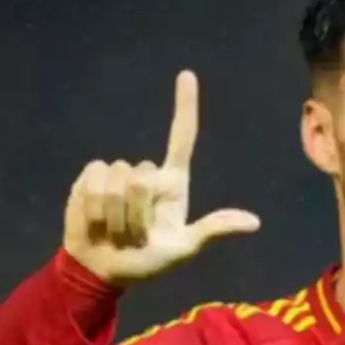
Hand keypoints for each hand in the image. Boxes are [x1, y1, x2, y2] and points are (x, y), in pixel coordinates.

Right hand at [62, 71, 259, 286]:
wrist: (104, 269)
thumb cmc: (148, 262)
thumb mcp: (183, 249)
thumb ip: (213, 231)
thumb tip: (254, 222)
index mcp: (173, 183)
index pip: (182, 137)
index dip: (185, 106)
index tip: (187, 75)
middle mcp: (146, 173)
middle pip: (143, 176)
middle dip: (137, 212)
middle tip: (135, 234)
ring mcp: (116, 173)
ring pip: (117, 181)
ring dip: (115, 216)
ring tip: (117, 231)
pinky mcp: (90, 178)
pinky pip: (92, 181)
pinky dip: (93, 208)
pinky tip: (95, 222)